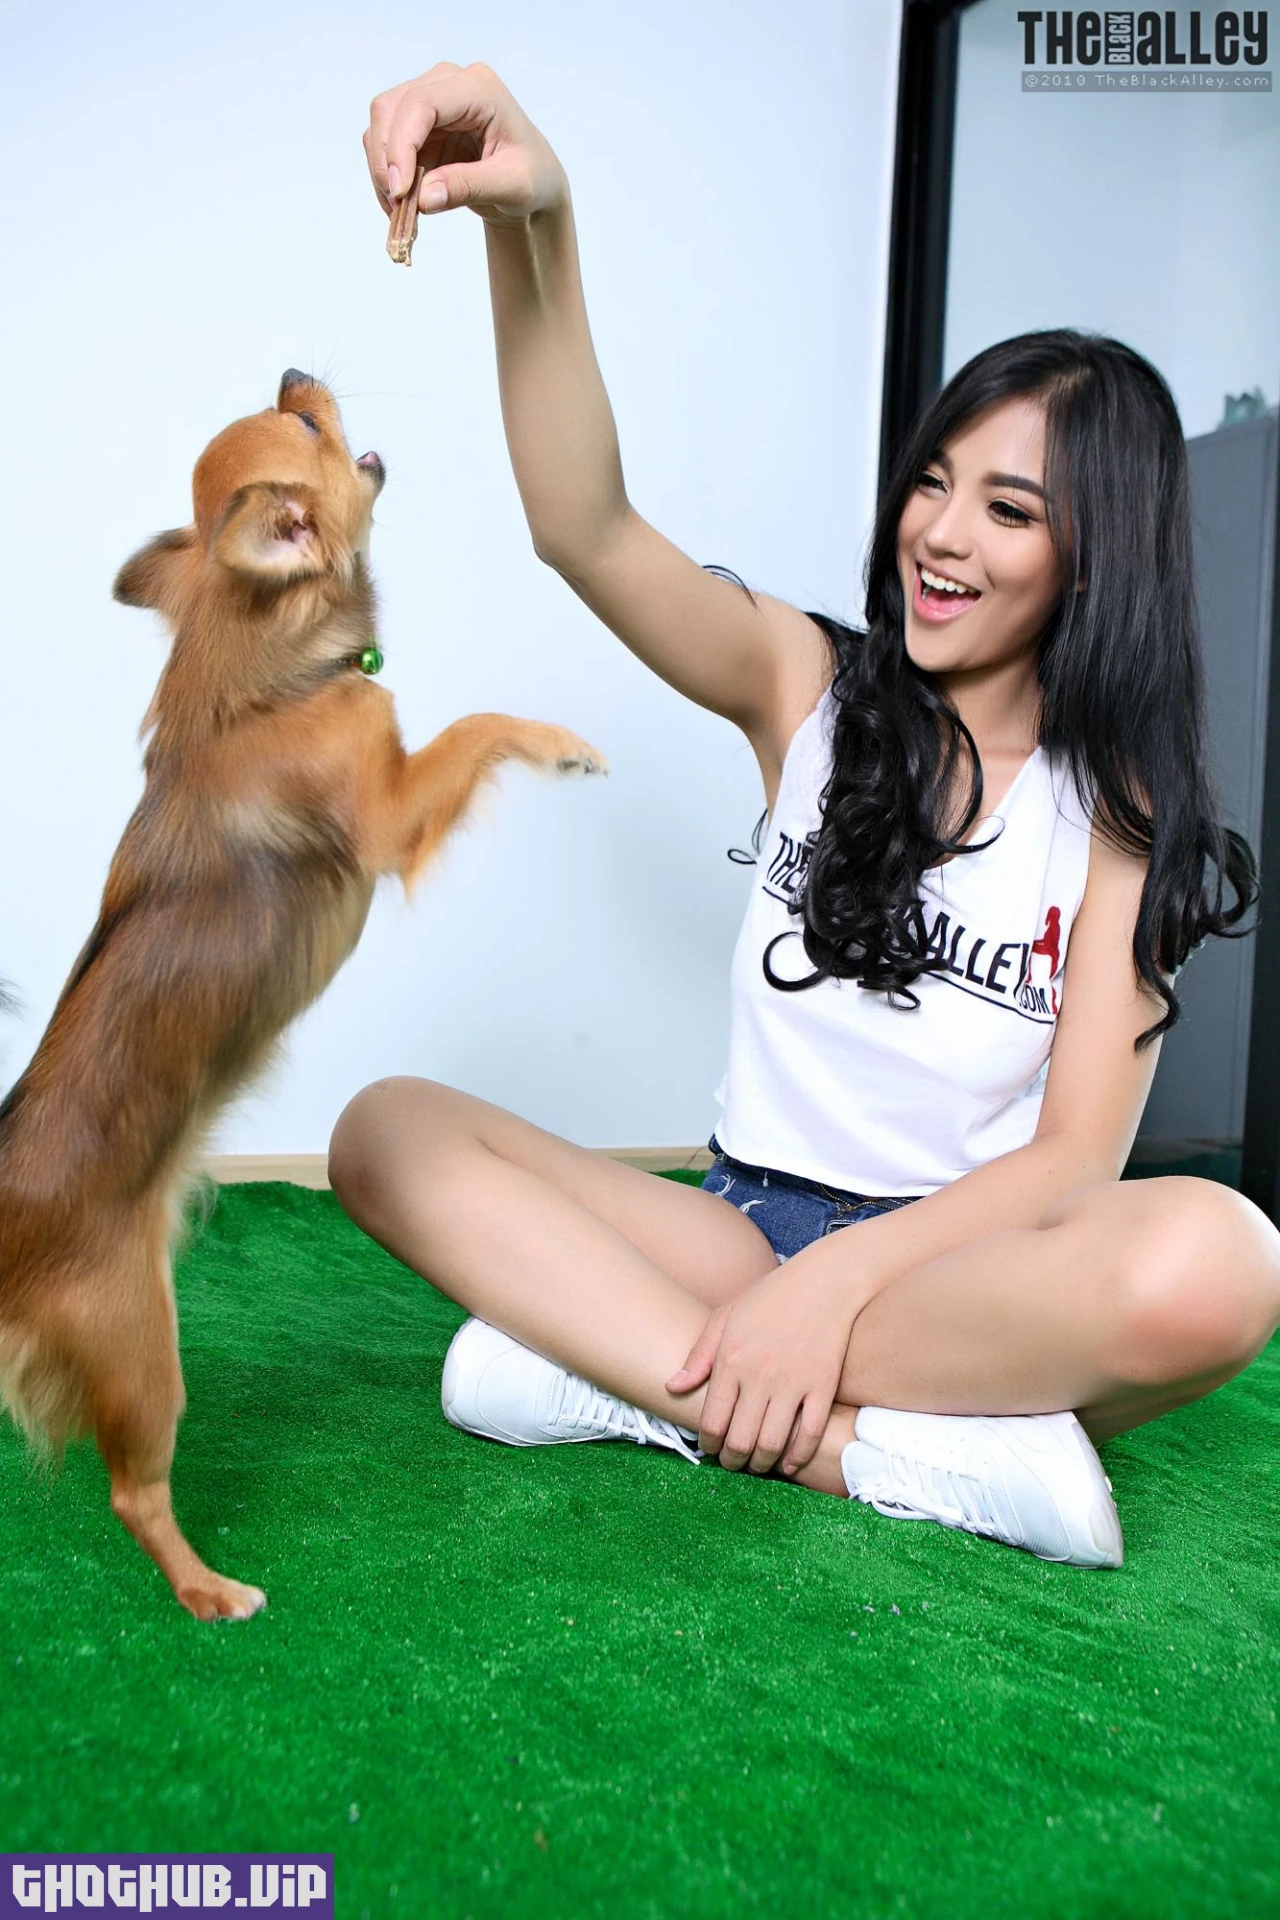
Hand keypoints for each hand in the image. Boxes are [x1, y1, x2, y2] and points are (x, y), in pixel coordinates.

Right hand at [364, 62, 568, 228]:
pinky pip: (386, 146)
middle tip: (397, 207)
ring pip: (381, 125)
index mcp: (479, 88)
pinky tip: (404, 205)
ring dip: (383, 171)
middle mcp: (449, 83)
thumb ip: (468, 187)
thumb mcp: (512, 186)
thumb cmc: (533, 178)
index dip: (401, 145)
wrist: (534, 184)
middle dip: (386, 160)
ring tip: (402, 212)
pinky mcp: (420, 124)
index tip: (400, 191)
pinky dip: (388, 177)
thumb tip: (423, 199)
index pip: (421, 103)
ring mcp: (431, 100)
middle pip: (391, 107)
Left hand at [665, 1265, 854, 1478]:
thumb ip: (698, 1357)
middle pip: (740, 1440)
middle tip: (731, 1464)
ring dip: (761, 1464)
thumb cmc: (769, 1298)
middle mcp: (760, 1376)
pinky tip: (789, 1463)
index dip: (708, 1445)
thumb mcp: (725, 1318)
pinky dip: (798, 1457)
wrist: (823, 1283)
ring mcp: (794, 1383)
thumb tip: (672, 1387)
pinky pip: (809, 1434)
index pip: (712, 1422)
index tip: (710, 1448)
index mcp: (731, 1361)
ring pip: (772, 1443)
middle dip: (732, 1461)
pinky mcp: (823, 1386)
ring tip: (756, 1465)